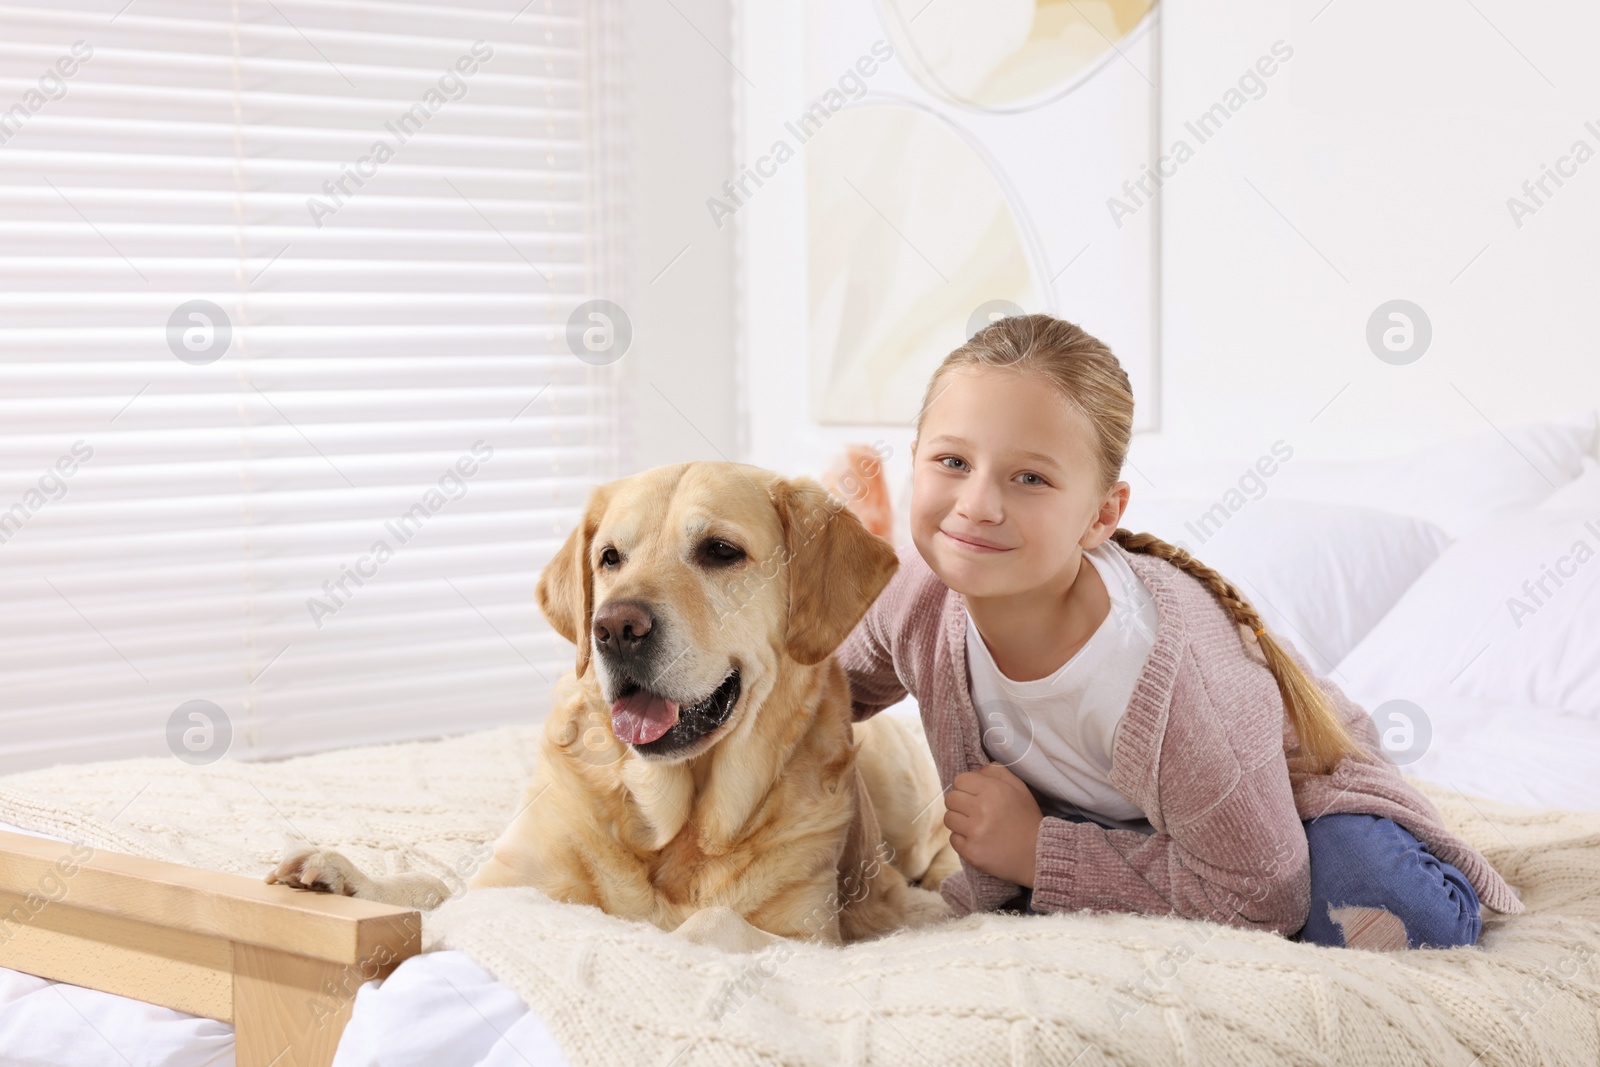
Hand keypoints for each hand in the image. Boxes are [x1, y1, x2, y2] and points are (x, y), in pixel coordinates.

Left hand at [943, 762, 1043, 887]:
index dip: (966, 787)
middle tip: (974, 811)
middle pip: (950, 799)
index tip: (975, 795)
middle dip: (960, 804)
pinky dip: (963, 840)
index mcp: (993, 790)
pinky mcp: (971, 852)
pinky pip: (953, 839)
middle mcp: (982, 809)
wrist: (1038, 855)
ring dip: (959, 821)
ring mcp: (975, 832)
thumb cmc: (1027, 819)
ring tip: (976, 826)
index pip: (959, 780)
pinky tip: (978, 840)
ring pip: (948, 819)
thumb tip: (976, 771)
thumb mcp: (1019, 788)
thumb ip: (996, 772)